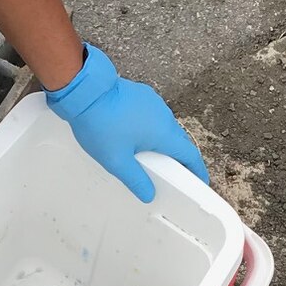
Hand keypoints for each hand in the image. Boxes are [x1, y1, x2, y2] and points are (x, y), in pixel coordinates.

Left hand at [44, 44, 208, 201]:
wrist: (86, 91)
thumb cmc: (101, 124)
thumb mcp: (116, 160)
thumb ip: (135, 180)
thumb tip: (148, 194)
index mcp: (163, 132)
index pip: (189, 155)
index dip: (196, 170)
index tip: (200, 181)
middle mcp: (164, 115)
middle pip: (178, 141)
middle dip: (176, 158)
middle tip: (169, 173)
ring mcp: (153, 102)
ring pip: (164, 127)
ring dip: (160, 142)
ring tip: (145, 156)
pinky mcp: (141, 95)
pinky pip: (152, 115)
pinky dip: (149, 128)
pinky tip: (131, 136)